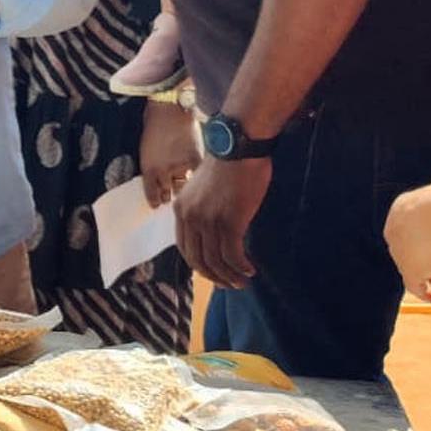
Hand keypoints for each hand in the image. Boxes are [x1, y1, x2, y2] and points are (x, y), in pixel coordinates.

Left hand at [139, 99, 199, 208]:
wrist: (170, 110)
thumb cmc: (155, 126)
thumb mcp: (146, 150)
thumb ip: (152, 169)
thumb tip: (158, 184)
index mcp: (148, 169)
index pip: (151, 194)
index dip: (155, 201)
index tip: (157, 206)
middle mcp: (163, 172)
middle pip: (167, 193)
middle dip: (168, 197)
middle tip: (171, 199)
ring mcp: (180, 167)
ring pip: (183, 187)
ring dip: (183, 189)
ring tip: (183, 189)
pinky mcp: (195, 161)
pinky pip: (196, 177)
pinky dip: (196, 178)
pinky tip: (196, 178)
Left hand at [175, 154, 271, 287]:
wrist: (239, 146)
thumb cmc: (228, 164)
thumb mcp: (204, 189)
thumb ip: (203, 210)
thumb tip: (214, 232)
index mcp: (180, 209)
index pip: (185, 248)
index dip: (199, 265)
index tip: (213, 273)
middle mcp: (190, 217)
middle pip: (197, 259)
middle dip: (214, 276)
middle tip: (230, 284)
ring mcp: (208, 220)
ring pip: (215, 261)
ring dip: (230, 276)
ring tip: (243, 281)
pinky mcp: (229, 221)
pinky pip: (232, 255)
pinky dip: (241, 267)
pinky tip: (250, 270)